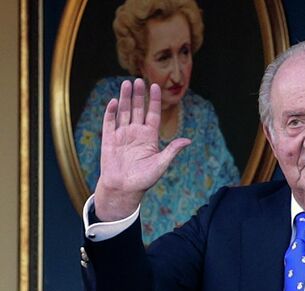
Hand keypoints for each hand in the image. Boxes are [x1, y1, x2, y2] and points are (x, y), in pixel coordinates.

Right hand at [94, 79, 190, 220]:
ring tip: (126, 84)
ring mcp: (122, 135)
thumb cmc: (143, 179)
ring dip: (125, 98)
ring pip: (124, 112)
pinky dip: (111, 112)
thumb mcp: (161, 164)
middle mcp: (136, 133)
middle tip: (138, 80)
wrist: (123, 190)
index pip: (153, 114)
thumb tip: (188, 141)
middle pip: (137, 109)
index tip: (156, 86)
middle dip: (138, 95)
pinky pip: (109, 123)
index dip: (154, 100)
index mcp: (149, 137)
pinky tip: (113, 101)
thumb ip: (172, 151)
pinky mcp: (109, 140)